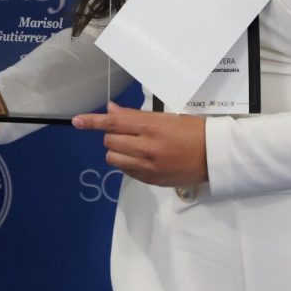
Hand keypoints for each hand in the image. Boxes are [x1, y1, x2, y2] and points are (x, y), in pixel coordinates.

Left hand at [72, 102, 206, 187]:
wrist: (214, 156)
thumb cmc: (193, 130)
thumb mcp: (166, 117)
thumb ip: (135, 116)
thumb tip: (111, 111)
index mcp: (151, 126)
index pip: (114, 122)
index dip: (93, 121)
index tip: (77, 121)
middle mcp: (146, 147)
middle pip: (110, 140)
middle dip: (113, 134)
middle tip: (128, 132)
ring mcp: (147, 166)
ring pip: (114, 158)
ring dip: (117, 149)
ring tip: (133, 145)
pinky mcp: (150, 180)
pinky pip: (126, 171)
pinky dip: (127, 162)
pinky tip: (140, 157)